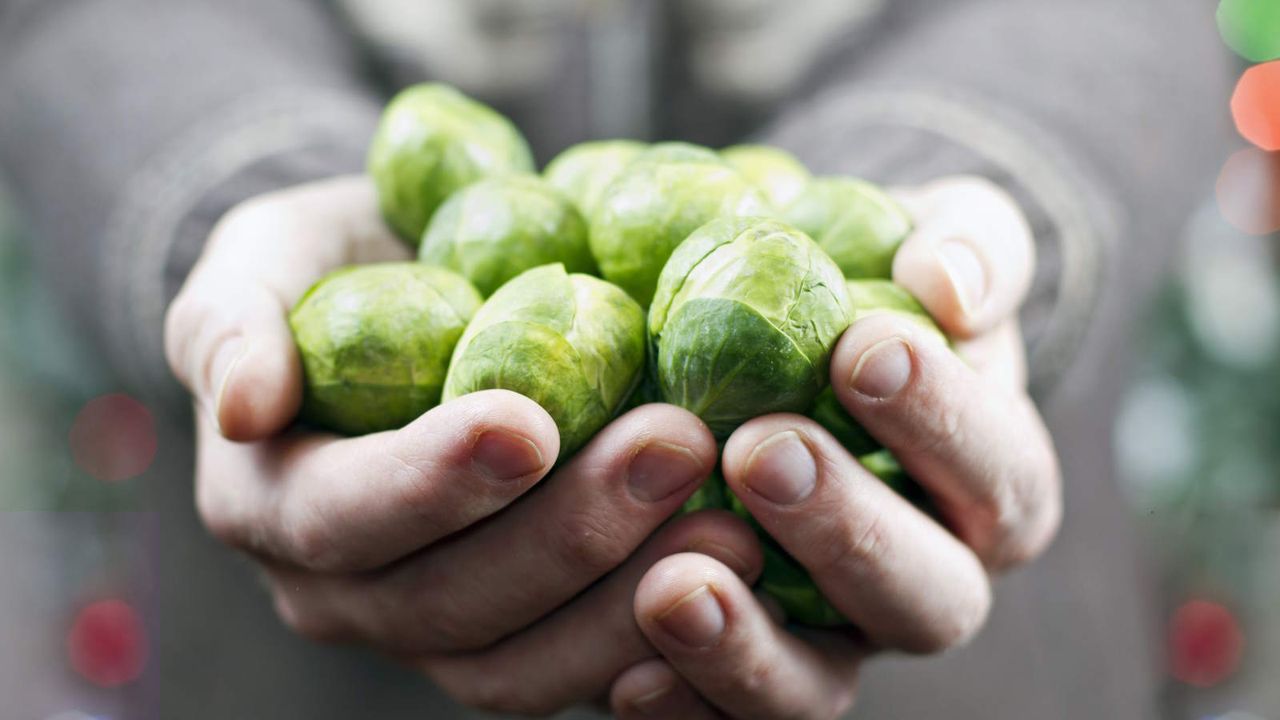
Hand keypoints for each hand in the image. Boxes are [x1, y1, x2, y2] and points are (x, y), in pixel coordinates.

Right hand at [165, 176, 756, 713]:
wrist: (409, 303)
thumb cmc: (338, 268)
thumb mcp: (266, 258)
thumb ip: (231, 321)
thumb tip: (243, 404)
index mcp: (272, 504)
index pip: (341, 517)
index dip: (430, 482)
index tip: (528, 418)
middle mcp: (347, 592)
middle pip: (448, 604)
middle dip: (567, 533)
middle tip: (677, 443)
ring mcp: (437, 630)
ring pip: (521, 665)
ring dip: (629, 600)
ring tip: (734, 521)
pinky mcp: (521, 638)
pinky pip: (581, 675)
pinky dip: (657, 644)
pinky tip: (737, 582)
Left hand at [609, 176, 1061, 718]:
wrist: (796, 347)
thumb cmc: (879, 292)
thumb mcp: (936, 245)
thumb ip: (969, 247)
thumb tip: (950, 283)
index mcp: (992, 488)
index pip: (996, 472)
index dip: (942, 420)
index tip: (863, 347)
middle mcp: (924, 580)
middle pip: (922, 597)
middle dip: (845, 530)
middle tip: (760, 452)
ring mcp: (834, 639)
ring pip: (819, 687)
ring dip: (749, 647)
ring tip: (673, 586)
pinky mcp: (748, 667)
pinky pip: (724, 717)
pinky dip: (682, 706)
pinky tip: (624, 675)